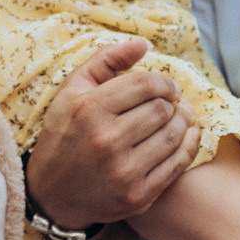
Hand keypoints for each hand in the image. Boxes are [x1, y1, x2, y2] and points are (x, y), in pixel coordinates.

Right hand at [26, 41, 199, 229]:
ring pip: (173, 135)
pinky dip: (189, 146)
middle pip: (162, 109)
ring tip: (180, 116)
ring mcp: (123, 171)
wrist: (51, 194)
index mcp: (88, 109)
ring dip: (184, 122)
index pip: (145, 84)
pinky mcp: (137, 196)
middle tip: (173, 103)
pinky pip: (177, 165)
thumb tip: (143, 43)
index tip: (168, 87)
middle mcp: (106, 140)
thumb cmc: (64, 135)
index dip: (164, 82)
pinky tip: (188, 136)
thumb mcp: (72, 90)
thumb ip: (106, 60)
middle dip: (173, 102)